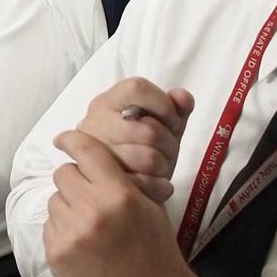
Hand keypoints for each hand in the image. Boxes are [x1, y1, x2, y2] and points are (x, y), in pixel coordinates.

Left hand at [45, 129, 201, 276]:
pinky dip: (62, 229)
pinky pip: (50, 225)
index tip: (64, 139)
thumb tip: (92, 156)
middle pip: (64, 173)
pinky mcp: (56, 254)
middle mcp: (90, 211)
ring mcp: (70, 234)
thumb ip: (121, 178)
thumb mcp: (149, 205)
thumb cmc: (155, 250)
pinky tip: (83, 242)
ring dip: (68, 205)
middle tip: (90, 194)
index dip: (72, 140)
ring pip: (55, 199)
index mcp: (118, 194)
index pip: (85, 151)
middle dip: (76, 179)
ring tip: (90, 224)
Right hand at [74, 79, 195, 204]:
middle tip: (169, 151)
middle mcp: (94, 124)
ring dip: (165, 166)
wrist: (116, 187)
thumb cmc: (139, 147)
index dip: (162, 104)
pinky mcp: (102, 184)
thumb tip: (183, 98)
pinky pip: (143, 183)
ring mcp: (95, 155)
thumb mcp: (157, 123)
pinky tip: (158, 184)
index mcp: (107, 102)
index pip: (137, 88)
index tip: (172, 121)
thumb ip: (174, 107)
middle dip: (169, 144)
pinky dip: (158, 186)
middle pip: (149, 129)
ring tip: (161, 167)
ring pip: (148, 158)